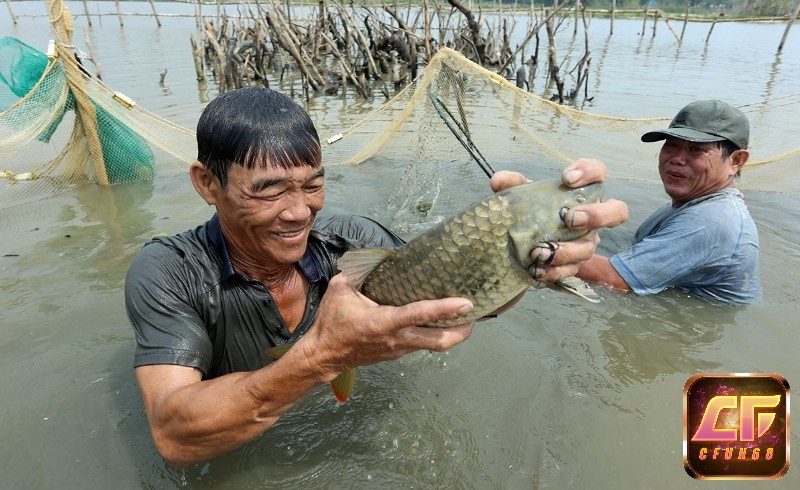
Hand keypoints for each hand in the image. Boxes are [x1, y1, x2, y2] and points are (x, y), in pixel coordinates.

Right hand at [299, 274, 474, 378]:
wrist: (324, 355)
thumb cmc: (332, 321)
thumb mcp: (341, 289)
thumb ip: (359, 271)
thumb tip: (377, 255)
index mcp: (383, 322)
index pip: (419, 315)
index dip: (445, 308)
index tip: (466, 302)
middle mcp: (397, 339)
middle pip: (440, 342)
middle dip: (462, 330)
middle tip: (476, 313)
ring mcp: (400, 350)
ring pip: (435, 345)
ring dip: (453, 333)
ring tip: (466, 315)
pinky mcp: (399, 354)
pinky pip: (424, 345)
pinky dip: (436, 334)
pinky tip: (442, 321)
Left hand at [489, 158, 627, 282]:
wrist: (523, 241)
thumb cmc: (530, 209)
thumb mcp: (521, 194)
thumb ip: (511, 184)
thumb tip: (498, 182)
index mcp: (582, 191)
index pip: (598, 173)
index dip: (589, 172)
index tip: (566, 178)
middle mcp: (592, 216)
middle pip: (617, 212)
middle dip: (597, 215)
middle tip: (570, 218)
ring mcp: (585, 242)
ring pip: (588, 248)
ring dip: (565, 251)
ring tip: (539, 252)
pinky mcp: (574, 264)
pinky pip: (570, 271)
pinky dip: (553, 272)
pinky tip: (536, 270)